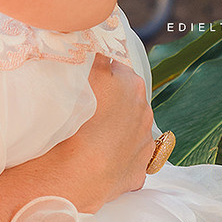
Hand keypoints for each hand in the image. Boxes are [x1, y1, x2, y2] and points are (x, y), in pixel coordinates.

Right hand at [47, 53, 153, 210]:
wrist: (79, 172)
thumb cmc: (77, 119)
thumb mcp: (85, 75)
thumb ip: (94, 58)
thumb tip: (96, 49)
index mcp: (132, 85)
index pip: (116, 68)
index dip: (99, 73)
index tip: (84, 81)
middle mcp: (144, 112)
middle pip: (125, 100)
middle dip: (109, 103)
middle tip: (83, 108)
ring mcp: (143, 144)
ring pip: (128, 130)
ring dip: (112, 130)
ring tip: (87, 136)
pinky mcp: (137, 171)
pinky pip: (126, 160)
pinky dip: (115, 159)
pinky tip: (97, 161)